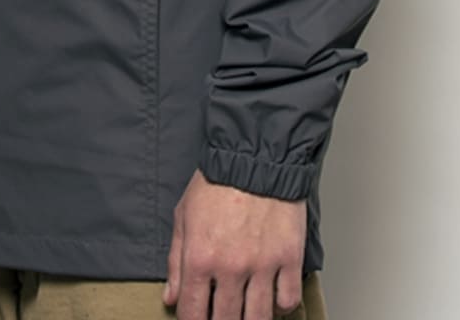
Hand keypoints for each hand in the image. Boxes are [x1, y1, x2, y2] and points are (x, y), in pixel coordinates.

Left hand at [162, 168, 307, 319]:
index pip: (192, 314)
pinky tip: (272, 296)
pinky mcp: (289, 258)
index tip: (196, 317)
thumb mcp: (183, 217)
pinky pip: (288, 300)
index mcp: (199, 258)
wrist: (254, 156)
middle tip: (221, 314)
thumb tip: (171, 297)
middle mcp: (231, 267)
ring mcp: (262, 265)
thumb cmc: (217, 182)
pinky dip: (281, 305)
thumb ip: (175, 261)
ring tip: (245, 311)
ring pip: (258, 319)